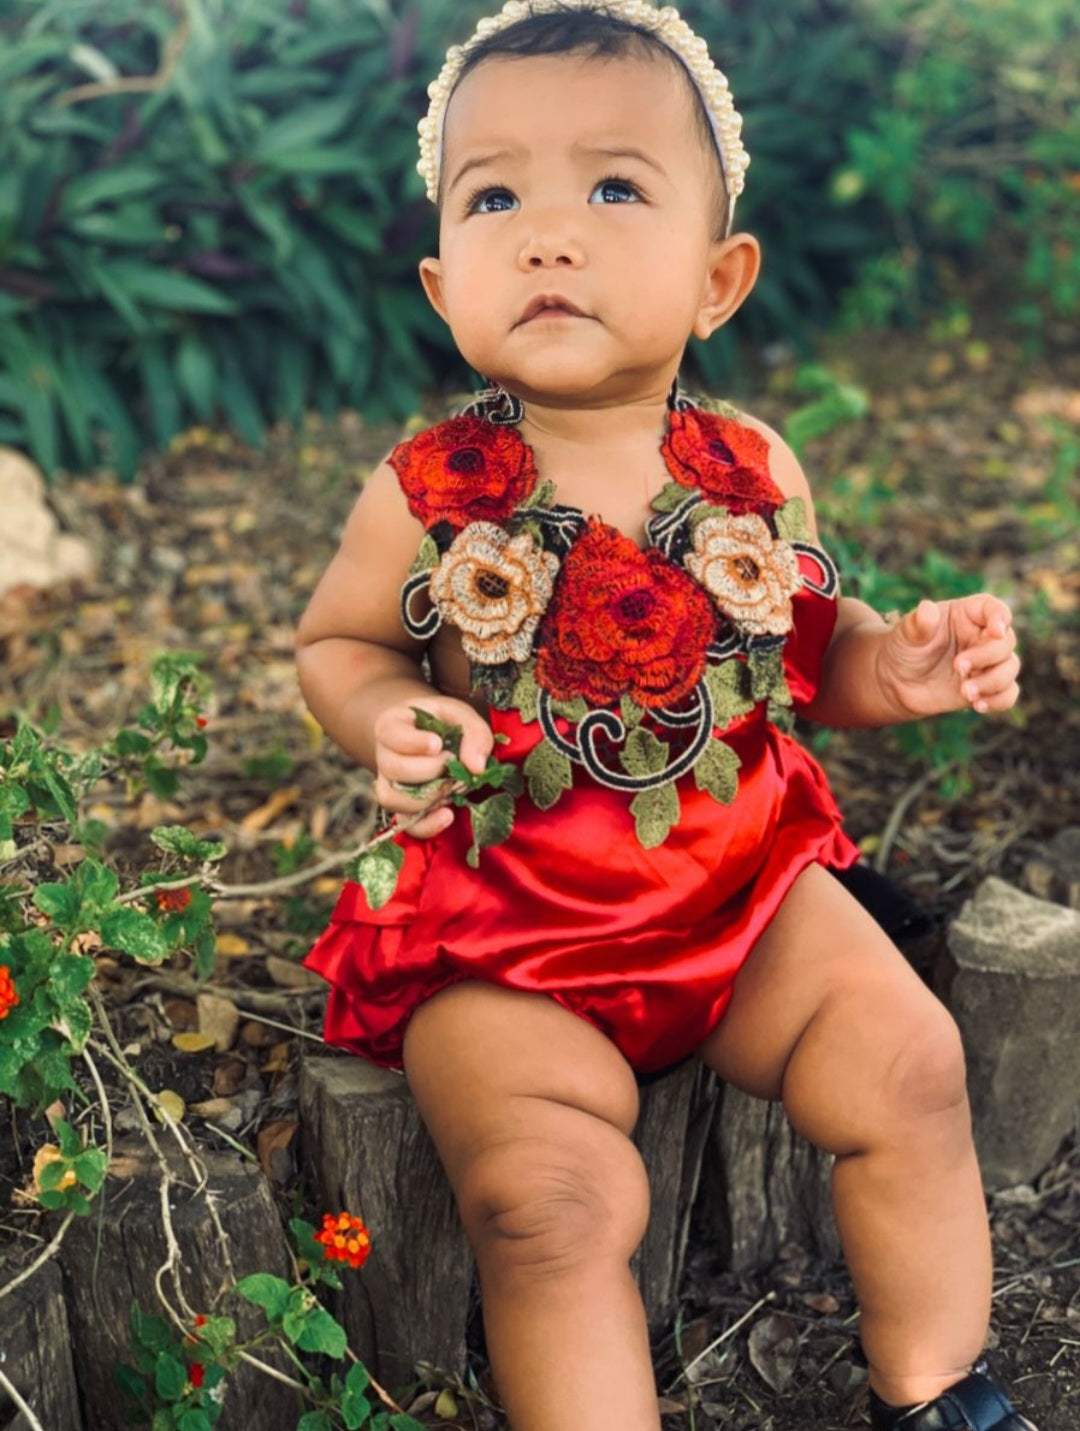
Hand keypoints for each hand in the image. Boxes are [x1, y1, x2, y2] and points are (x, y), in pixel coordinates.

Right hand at [373, 695, 493, 838]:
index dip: (412, 742)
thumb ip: (474, 734)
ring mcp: (390, 784)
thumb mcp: (462, 717)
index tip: (436, 743)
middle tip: (451, 762)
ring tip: (450, 786)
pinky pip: (406, 823)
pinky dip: (426, 824)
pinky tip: (447, 815)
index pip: (389, 734)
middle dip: (427, 769)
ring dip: (425, 797)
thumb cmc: (445, 724)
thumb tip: (475, 767)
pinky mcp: (403, 807)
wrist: (436, 740)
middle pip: (392, 768)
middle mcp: (384, 755)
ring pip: (391, 798)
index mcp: (393, 725)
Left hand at [877, 596, 1019, 718]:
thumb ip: (918, 623)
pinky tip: (978, 705)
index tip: (995, 631)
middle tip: (957, 666)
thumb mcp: (906, 634)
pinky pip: (1008, 693)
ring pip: (1010, 668)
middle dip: (987, 656)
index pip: (993, 608)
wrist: (897, 682)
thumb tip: (927, 609)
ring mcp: (987, 663)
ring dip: (993, 682)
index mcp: (966, 615)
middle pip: (1006, 641)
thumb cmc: (904, 649)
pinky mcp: (987, 687)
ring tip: (965, 692)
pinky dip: (998, 700)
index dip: (1001, 616)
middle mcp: (982, 637)